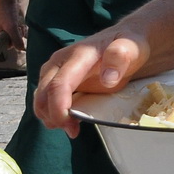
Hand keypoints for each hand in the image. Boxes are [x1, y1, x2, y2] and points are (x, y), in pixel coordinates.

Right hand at [0, 0, 24, 52]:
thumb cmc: (6, 12)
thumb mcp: (11, 27)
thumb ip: (16, 39)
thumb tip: (21, 49)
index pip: (4, 45)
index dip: (11, 43)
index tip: (16, 35)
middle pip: (11, 40)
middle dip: (17, 36)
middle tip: (19, 29)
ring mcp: (5, 27)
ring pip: (16, 34)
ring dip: (20, 31)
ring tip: (20, 25)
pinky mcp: (10, 22)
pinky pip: (17, 29)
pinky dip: (20, 27)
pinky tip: (21, 23)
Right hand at [33, 28, 150, 136]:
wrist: (125, 42)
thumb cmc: (129, 46)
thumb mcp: (132, 48)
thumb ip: (120, 58)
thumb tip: (107, 79)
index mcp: (79, 55)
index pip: (59, 83)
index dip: (59, 107)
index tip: (70, 125)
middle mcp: (60, 62)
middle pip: (43, 94)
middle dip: (53, 116)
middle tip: (73, 131)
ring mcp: (56, 71)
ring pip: (41, 99)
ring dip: (51, 117)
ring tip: (72, 127)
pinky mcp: (57, 80)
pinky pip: (46, 100)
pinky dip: (53, 114)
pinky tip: (70, 121)